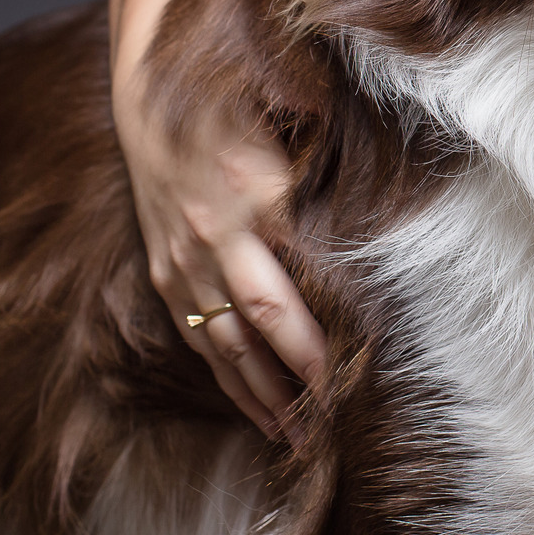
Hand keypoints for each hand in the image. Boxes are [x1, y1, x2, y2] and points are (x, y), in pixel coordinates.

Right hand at [114, 61, 326, 437]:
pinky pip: (199, 338)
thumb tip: (388, 211)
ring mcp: (183, 260)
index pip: (295, 286)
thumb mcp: (290, 124)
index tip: (360, 371)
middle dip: (301, 378)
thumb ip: (331, 172)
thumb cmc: (236, 103)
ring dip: (263, 395)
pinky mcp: (165, 272)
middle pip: (263, 321)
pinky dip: (229, 379)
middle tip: (337, 424)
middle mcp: (214, 236)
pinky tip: (257, 410)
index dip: (325, 335)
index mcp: (254, 197)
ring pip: (225, 343)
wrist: (145, 95)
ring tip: (299, 439)